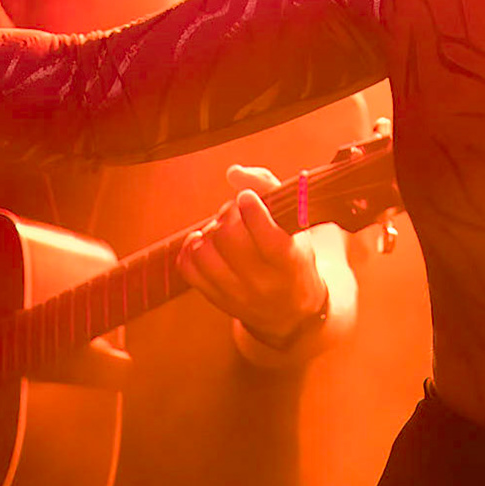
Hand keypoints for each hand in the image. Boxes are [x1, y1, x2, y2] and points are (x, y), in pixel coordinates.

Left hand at [178, 165, 325, 344]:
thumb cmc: (294, 259)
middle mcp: (262, 283)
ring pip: (205, 253)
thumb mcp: (296, 226)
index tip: (246, 198)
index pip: (266, 237)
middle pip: (229, 238)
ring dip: (209, 231)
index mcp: (289, 263)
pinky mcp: (215, 298)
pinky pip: (188, 268)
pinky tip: (205, 242)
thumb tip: (233, 172)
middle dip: (228, 215)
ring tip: (223, 229)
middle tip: (236, 212)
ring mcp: (236, 294)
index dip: (251, 210)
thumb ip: (268, 189)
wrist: (291, 313)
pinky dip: (191, 248)